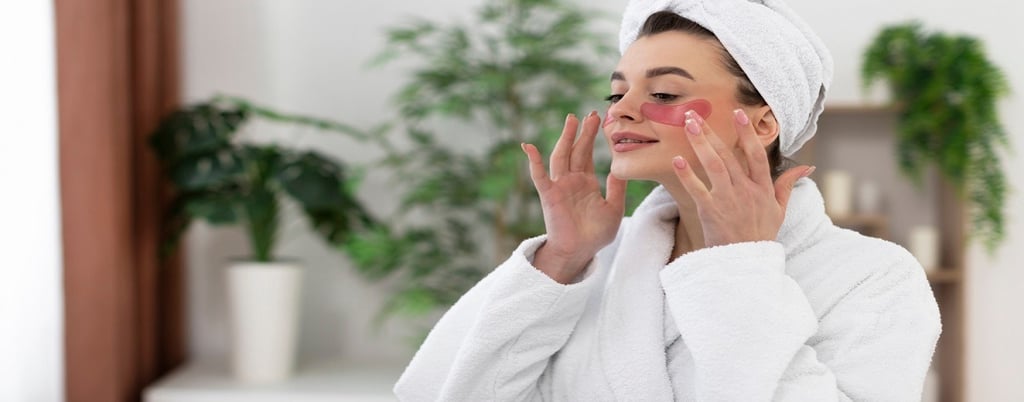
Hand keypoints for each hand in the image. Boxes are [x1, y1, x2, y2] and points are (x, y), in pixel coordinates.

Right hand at [522, 111, 626, 282]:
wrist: (579, 252)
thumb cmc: (596, 235)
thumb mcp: (614, 208)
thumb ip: (616, 188)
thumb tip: (619, 166)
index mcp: (585, 182)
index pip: (587, 154)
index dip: (592, 136)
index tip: (601, 119)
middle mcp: (571, 180)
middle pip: (575, 150)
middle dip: (582, 132)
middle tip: (591, 113)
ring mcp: (559, 186)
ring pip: (561, 156)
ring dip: (565, 138)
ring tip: (572, 119)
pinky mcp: (549, 195)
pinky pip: (539, 176)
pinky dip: (534, 161)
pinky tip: (528, 147)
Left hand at [671, 109, 813, 247]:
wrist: (745, 262)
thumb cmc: (761, 235)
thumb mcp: (779, 210)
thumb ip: (788, 185)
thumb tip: (808, 167)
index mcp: (762, 188)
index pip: (756, 155)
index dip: (748, 134)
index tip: (738, 114)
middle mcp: (746, 190)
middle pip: (728, 155)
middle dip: (711, 132)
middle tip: (694, 113)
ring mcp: (728, 200)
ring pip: (714, 165)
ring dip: (700, 143)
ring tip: (687, 125)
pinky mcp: (710, 211)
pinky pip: (697, 189)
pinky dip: (687, 174)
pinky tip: (677, 160)